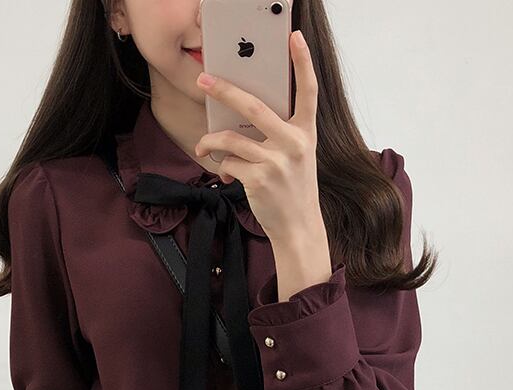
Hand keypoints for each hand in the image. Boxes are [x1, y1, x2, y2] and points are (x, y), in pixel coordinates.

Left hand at [193, 30, 323, 243]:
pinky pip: (229, 162)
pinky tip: (228, 174)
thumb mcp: (298, 158)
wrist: (298, 227)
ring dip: (210, 142)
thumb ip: (279, 136)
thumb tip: (240, 122)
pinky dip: (223, 167)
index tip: (294, 38)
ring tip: (204, 146)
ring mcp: (276, 161)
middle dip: (225, 90)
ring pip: (231, 139)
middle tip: (204, 81)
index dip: (303, 63)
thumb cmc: (294, 190)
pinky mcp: (259, 179)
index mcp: (305, 133)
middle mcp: (293, 143)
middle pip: (253, 106)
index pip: (308, 91)